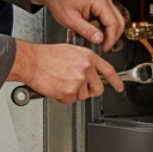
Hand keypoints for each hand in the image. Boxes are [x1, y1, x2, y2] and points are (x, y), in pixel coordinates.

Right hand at [8, 40, 124, 103]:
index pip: (108, 70)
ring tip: (62, 81)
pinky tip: (57, 86)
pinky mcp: (69, 93)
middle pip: (98, 89)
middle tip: (79, 87)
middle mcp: (85, 69)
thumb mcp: (71, 51)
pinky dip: (64, 97)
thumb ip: (84, 61)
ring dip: (74, 93)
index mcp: (88, 57)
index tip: (119, 87)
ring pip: (83, 96)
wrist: (32, 62)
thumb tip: (90, 71)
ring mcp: (78, 82)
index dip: (116, 81)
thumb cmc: (47, 55)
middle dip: (90, 91)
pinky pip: (70, 101)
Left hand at [29, 0, 124, 48]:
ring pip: (114, 21)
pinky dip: (101, 27)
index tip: (105, 48)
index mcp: (99, 0)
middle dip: (111, 36)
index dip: (111, 38)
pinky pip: (107, 19)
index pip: (114, 23)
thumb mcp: (70, 19)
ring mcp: (103, 1)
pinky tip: (91, 30)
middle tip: (103, 46)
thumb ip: (86, 30)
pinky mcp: (100, 5)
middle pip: (118, 22)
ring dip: (106, 32)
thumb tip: (100, 40)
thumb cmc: (59, 1)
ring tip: (92, 36)